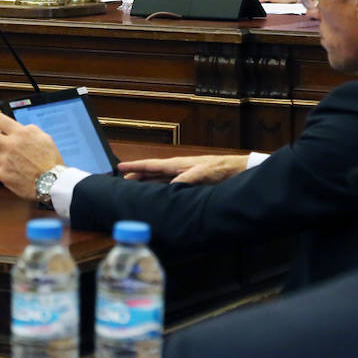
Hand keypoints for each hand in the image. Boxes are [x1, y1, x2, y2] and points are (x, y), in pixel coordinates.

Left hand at [0, 112, 63, 199]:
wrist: (53, 182)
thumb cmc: (51, 161)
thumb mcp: (44, 138)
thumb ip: (28, 131)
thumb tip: (18, 128)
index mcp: (21, 134)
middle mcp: (10, 145)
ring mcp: (5, 160)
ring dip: (2, 157)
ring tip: (16, 163)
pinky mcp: (3, 174)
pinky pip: (0, 170)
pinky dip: (7, 172)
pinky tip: (19, 174)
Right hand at [119, 153, 245, 184]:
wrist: (237, 170)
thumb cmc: (221, 169)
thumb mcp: (203, 174)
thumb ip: (186, 180)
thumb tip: (169, 188)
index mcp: (178, 164)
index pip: (151, 165)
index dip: (135, 167)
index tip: (120, 167)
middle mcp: (178, 168)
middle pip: (152, 172)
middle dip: (137, 175)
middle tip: (122, 181)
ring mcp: (183, 174)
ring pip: (159, 178)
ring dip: (146, 181)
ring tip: (134, 186)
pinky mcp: (190, 181)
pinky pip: (169, 184)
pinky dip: (159, 187)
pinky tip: (157, 193)